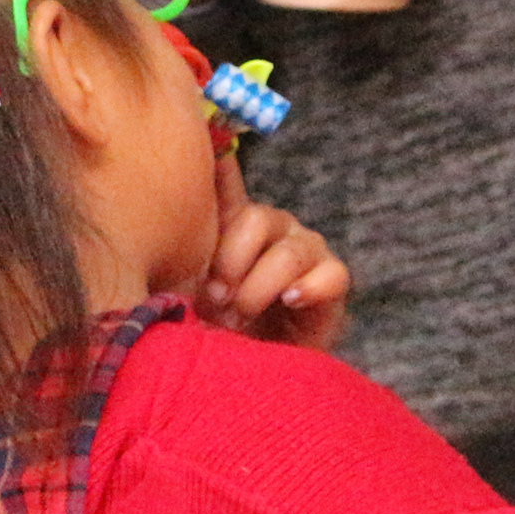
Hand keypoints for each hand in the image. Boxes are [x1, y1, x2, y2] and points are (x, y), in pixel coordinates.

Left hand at [199, 152, 347, 348]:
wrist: (250, 373)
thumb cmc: (217, 326)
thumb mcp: (190, 282)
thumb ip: (187, 235)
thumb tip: (182, 180)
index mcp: (236, 225)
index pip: (229, 185)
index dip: (222, 163)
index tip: (213, 141)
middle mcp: (274, 230)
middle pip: (260, 220)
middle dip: (232, 261)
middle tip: (214, 296)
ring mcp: (307, 252)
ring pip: (291, 251)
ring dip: (259, 286)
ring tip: (240, 314)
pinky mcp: (332, 284)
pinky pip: (331, 274)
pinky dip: (307, 289)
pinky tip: (288, 303)